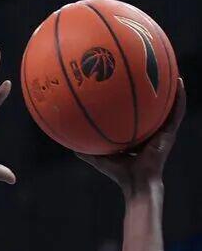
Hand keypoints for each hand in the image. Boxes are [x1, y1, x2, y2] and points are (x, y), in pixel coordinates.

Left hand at [76, 79, 185, 195]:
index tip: (131, 84)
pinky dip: (180, 97)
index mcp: (137, 135)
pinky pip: (177, 112)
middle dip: (153, 88)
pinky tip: (180, 82)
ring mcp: (162, 132)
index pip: (137, 114)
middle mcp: (151, 131)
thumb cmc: (119, 174)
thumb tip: (70, 144)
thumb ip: (87, 151)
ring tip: (172, 68)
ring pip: (169, 105)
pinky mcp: (170, 133)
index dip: (135, 100)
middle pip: (153, 106)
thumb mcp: (100, 158)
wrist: (137, 183)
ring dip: (171, 88)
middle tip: (150, 68)